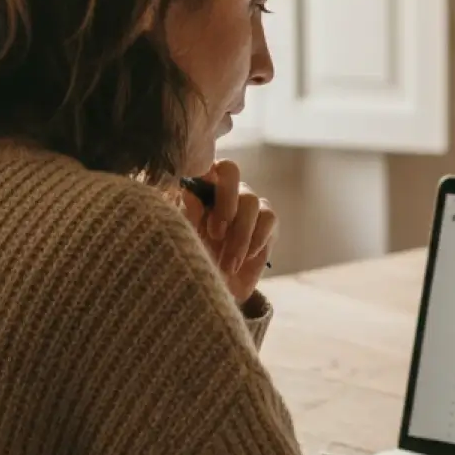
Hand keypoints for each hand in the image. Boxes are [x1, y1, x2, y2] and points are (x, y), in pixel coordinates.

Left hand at [176, 159, 276, 304]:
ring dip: (240, 235)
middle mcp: (224, 190)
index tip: (203, 211)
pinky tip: (246, 257)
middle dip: (225, 203)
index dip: (206, 177)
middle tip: (215, 235)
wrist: (217, 291)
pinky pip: (269, 218)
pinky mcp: (267, 222)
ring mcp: (247, 204)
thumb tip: (188, 190)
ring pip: (251, 201)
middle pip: (231, 171)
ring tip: (228, 263)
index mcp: (198, 188)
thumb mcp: (185, 241)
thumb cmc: (194, 262)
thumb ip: (187, 215)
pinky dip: (257, 239)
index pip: (204, 163)